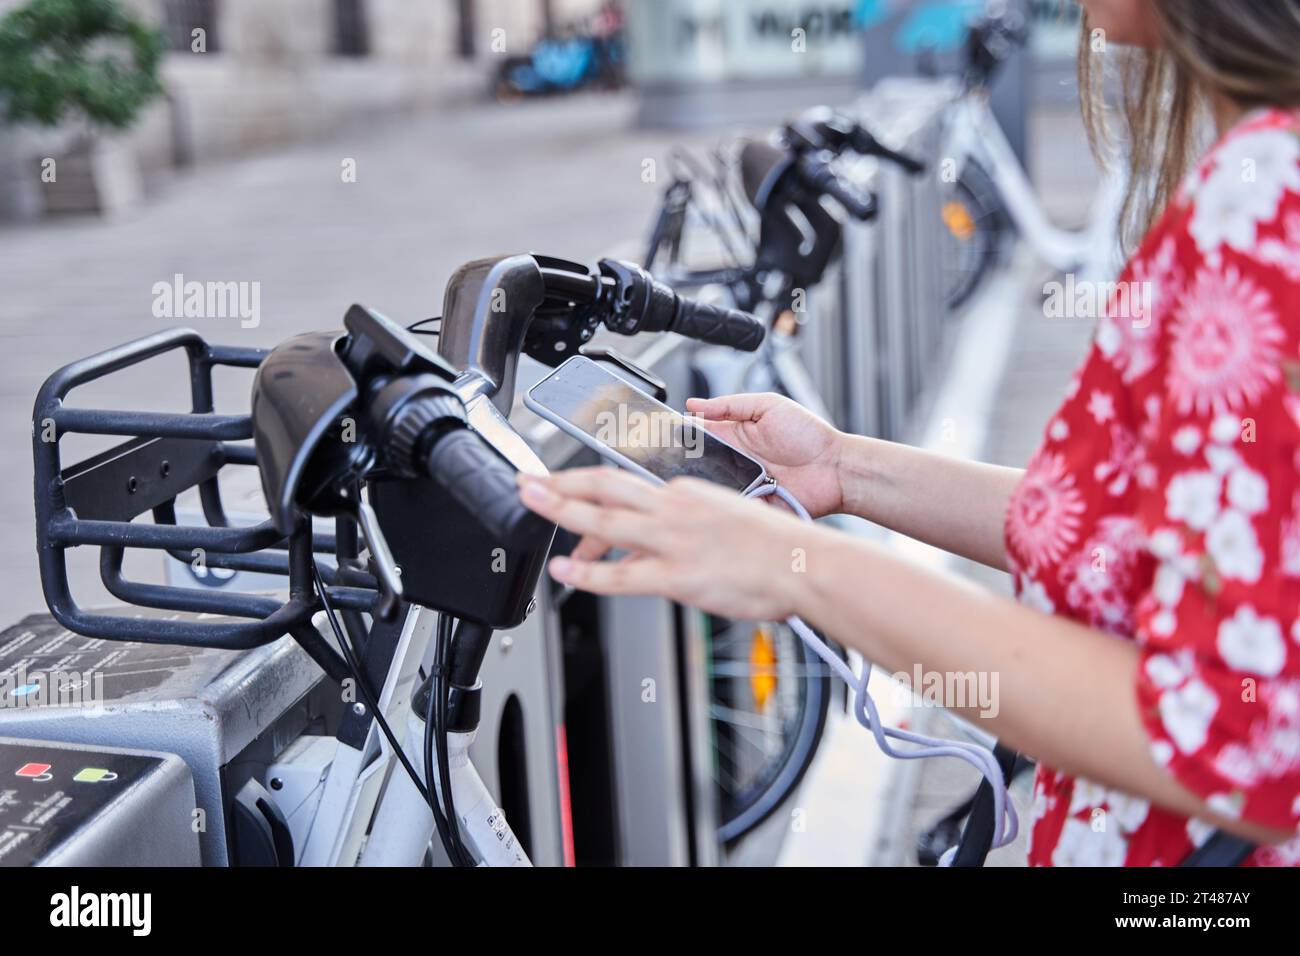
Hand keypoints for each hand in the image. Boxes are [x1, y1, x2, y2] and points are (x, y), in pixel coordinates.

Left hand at [517, 468, 814, 620]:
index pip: (625, 484)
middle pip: (604, 486)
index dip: (587, 487)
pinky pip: (622, 576)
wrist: (805, 563)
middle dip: (560, 482)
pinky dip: (588, 573)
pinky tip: (564, 571)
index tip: (564, 487)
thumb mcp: (725, 520)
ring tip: (530, 505)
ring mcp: (674, 540)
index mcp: (685, 493)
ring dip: (561, 511)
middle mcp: (674, 508)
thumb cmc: (777, 547)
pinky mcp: (679, 574)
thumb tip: (654, 548)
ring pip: (605, 520)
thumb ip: (684, 530)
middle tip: (527, 480)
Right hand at [686, 393, 843, 518]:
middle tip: (681, 461)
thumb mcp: (768, 406)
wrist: (836, 468)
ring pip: (711, 487)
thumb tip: (695, 405)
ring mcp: (742, 483)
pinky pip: (730, 506)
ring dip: (707, 484)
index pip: (698, 435)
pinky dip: (725, 503)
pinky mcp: (752, 505)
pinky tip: (725, 496)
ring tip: (705, 478)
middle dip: (689, 464)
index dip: (683, 436)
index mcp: (734, 435)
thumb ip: (730, 405)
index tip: (668, 435)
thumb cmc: (808, 434)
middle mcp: (734, 460)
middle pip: (699, 464)